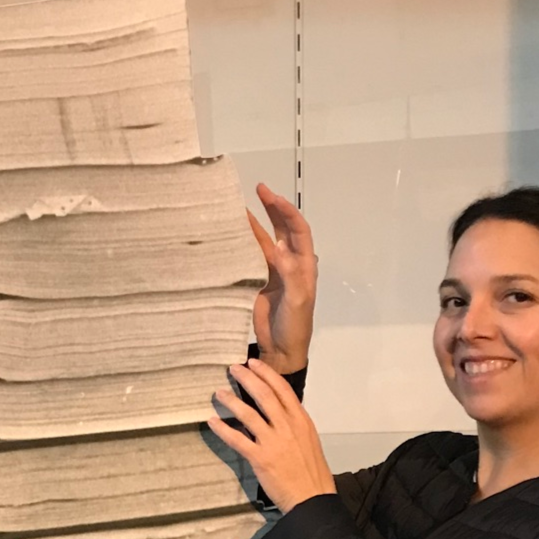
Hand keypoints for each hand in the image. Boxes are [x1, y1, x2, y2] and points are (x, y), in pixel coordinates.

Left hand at [206, 359, 336, 512]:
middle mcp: (287, 427)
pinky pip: (237, 439)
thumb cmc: (311, 472)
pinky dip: (223, 429)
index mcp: (301, 420)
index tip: (254, 363)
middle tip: (233, 369)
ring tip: (219, 393)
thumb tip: (279, 413)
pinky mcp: (260, 459)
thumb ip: (294, 424)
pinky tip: (212, 422)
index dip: (266, 373)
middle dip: (246, 379)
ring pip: (248, 414)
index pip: (282, 389)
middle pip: (263, 395)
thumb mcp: (308, 440)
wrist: (312, 498)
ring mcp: (273, 442)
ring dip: (231, 401)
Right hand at [247, 183, 316, 373]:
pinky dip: (244, 242)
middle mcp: (291, 263)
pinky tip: (233, 232)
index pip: (298, 230)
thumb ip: (290, 273)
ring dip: (255, 223)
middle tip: (259, 189)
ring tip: (240, 206)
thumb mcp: (297, 300)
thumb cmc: (294, 327)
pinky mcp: (259, 280)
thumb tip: (278, 246)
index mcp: (305, 265)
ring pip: (265, 239)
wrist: (280, 350)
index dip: (286, 211)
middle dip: (272, 208)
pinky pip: (251, 256)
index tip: (271, 197)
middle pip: (283, 228)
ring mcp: (274, 271)